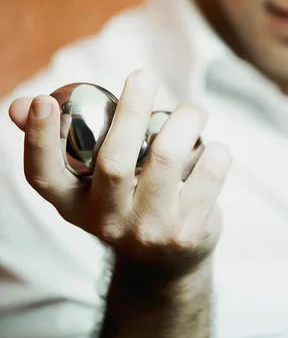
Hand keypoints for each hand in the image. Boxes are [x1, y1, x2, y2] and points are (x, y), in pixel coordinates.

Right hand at [9, 69, 230, 273]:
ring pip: (166, 157)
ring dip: (185, 119)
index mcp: (74, 204)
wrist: (167, 262)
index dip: (39, 139)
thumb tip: (22, 105)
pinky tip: (212, 149)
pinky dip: (215, 151)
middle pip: (114, 160)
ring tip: (193, 110)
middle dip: (130, 108)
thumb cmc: (126, 200)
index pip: (43, 176)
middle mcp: (106, 221)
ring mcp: (148, 230)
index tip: (45, 102)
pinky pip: (207, 174)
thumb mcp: (90, 182)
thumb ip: (60, 140)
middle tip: (143, 75)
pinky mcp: (187, 233)